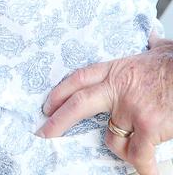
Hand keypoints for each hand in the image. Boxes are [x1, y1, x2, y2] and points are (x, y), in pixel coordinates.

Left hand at [37, 37, 172, 174]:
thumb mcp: (157, 50)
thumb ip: (149, 48)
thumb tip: (152, 38)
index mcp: (117, 70)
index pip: (79, 78)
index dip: (60, 92)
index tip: (47, 105)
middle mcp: (118, 89)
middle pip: (79, 104)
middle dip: (58, 121)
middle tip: (43, 134)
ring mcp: (131, 108)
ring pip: (113, 139)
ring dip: (121, 148)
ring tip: (136, 148)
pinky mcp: (147, 127)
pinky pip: (138, 156)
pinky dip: (144, 168)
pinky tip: (148, 172)